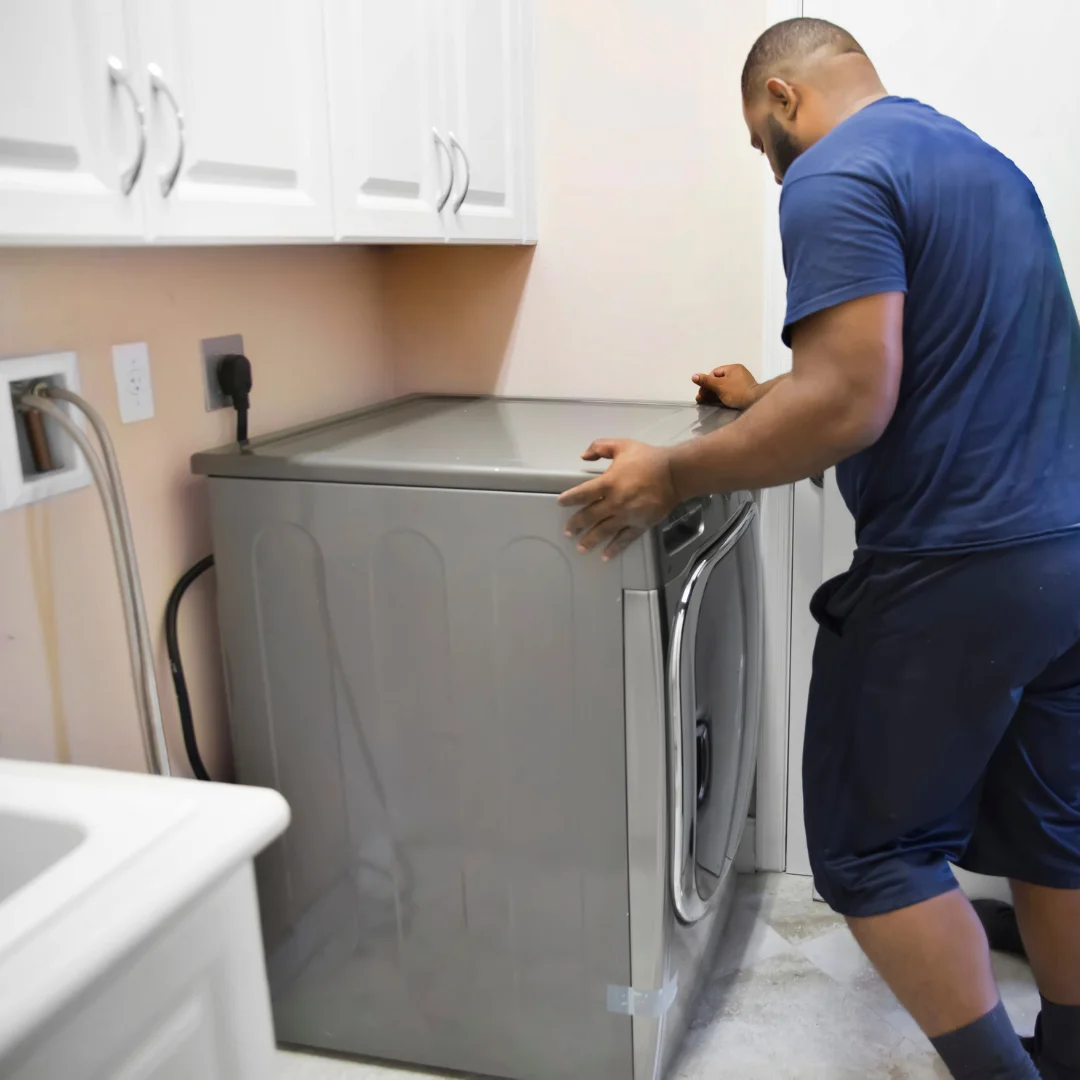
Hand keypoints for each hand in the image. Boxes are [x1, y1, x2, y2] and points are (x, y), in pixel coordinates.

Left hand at [558, 440, 678, 559]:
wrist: (675, 474)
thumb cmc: (648, 458)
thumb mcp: (622, 445)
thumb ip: (600, 447)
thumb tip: (583, 456)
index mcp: (608, 483)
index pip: (582, 494)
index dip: (569, 499)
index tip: (561, 503)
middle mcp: (614, 502)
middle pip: (589, 516)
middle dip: (576, 525)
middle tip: (568, 532)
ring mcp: (627, 516)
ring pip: (604, 531)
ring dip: (590, 540)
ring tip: (580, 547)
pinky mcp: (640, 525)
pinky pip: (624, 539)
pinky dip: (614, 548)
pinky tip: (605, 556)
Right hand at [693, 364, 759, 409]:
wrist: (756, 402)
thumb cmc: (739, 392)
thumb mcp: (719, 386)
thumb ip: (706, 381)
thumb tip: (694, 376)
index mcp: (733, 368)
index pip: (715, 373)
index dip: (707, 382)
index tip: (702, 392)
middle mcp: (738, 374)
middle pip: (719, 380)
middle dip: (709, 389)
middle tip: (701, 398)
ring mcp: (742, 383)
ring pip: (723, 387)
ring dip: (714, 394)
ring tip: (705, 401)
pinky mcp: (743, 393)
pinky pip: (730, 393)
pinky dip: (722, 397)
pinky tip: (716, 402)